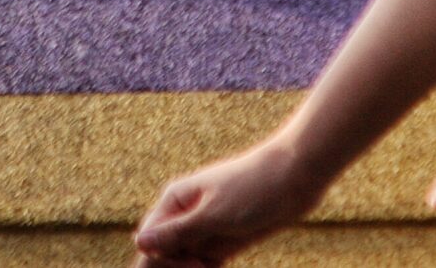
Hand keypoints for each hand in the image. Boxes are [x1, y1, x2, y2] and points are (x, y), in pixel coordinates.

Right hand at [132, 133, 323, 266]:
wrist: (295, 177)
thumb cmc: (253, 187)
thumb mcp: (214, 214)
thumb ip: (177, 232)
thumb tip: (139, 242)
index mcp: (175, 200)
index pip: (150, 239)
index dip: (160, 260)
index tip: (194, 266)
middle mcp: (185, 215)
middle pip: (164, 252)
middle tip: (205, 266)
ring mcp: (205, 229)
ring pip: (183, 260)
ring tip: (211, 266)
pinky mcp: (224, 241)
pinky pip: (204, 264)